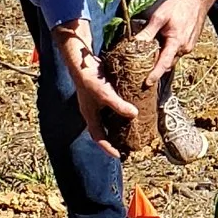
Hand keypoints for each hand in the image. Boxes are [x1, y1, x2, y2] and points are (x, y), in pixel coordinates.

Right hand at [55, 30, 138, 149]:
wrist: (82, 62)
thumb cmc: (90, 79)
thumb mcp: (105, 94)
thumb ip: (119, 105)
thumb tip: (135, 114)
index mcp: (90, 116)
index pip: (99, 137)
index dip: (108, 148)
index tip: (119, 156)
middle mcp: (93, 111)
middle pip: (104, 129)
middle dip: (115, 138)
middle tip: (128, 144)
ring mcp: (96, 103)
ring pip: (109, 118)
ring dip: (119, 123)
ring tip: (133, 128)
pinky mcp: (102, 94)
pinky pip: (112, 106)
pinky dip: (121, 109)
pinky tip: (132, 107)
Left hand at [139, 0, 217, 67]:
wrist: (197, 1)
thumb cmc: (178, 7)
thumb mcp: (160, 16)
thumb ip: (148, 32)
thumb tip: (136, 43)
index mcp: (176, 42)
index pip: (164, 63)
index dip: (155, 74)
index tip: (146, 83)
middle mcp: (184, 48)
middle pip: (167, 64)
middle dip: (155, 67)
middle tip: (141, 68)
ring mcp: (188, 48)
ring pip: (171, 59)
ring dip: (161, 59)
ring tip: (149, 55)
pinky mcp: (189, 45)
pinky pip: (175, 53)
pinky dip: (167, 53)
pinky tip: (160, 45)